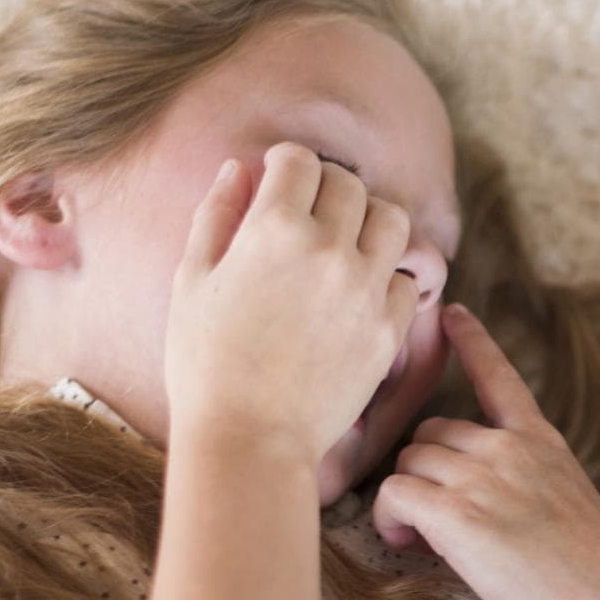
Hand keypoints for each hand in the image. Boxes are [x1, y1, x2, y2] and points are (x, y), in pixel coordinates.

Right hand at [166, 143, 418, 461]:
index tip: (280, 181)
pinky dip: (388, 278)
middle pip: (350, 185)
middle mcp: (328, 250)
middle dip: (328, 190)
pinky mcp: (389, 328)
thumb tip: (239, 167)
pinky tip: (359, 293)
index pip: (300, 160)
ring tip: (346, 245)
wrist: (249, 439)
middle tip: (310, 216)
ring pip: (393, 221)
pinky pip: (407, 280)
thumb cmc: (205, 363)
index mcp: (273, 229)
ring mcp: (365, 290)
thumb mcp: (192, 280)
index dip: (286, 165)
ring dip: (370, 223)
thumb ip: (217, 214)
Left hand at [370, 304, 599, 599]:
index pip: (501, 377)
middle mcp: (510, 448)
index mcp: (543, 442)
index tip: (456, 313)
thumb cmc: (591, 575)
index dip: (474, 342)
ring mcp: (483, 476)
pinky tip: (406, 544)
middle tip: (433, 518)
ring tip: (420, 539)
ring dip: (405, 498)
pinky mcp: (456, 513)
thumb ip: (528, 482)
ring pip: (409, 460)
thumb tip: (481, 498)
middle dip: (424, 469)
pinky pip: (394, 494)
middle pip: (432, 430)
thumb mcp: (570, 505)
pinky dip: (389, 519)